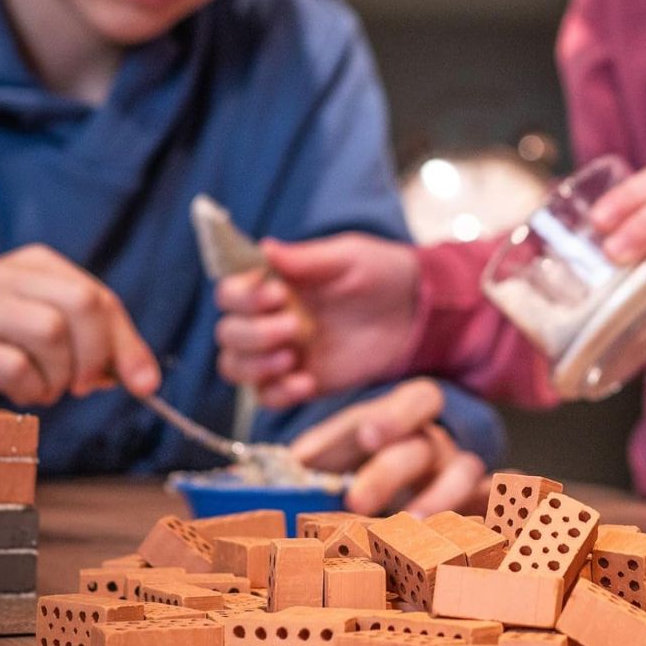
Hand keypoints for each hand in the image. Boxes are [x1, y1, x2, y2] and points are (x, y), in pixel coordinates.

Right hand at [0, 245, 159, 406]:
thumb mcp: (34, 316)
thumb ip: (85, 338)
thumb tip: (137, 375)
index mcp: (37, 265)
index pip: (101, 298)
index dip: (128, 345)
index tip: (145, 382)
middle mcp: (11, 278)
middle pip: (83, 304)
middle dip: (97, 354)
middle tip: (85, 384)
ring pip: (51, 332)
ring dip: (61, 374)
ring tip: (47, 387)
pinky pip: (15, 367)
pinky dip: (31, 389)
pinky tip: (24, 392)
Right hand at [215, 233, 418, 407]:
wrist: (417, 312)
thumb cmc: (381, 273)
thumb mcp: (347, 257)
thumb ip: (306, 258)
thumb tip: (264, 248)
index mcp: (273, 284)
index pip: (230, 293)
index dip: (242, 297)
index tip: (276, 295)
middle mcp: (269, 318)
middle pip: (227, 334)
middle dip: (252, 333)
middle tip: (293, 327)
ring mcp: (282, 352)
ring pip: (235, 368)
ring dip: (255, 366)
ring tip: (291, 358)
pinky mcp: (301, 382)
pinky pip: (268, 397)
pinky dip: (279, 393)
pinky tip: (307, 382)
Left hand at [289, 379, 489, 517]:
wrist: (410, 468)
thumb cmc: (370, 454)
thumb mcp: (346, 443)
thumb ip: (324, 450)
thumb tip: (291, 465)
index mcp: (409, 416)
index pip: (415, 400)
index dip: (395, 416)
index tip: (368, 436)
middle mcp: (438, 441)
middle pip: (425, 445)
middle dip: (390, 471)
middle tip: (356, 500)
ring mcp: (459, 475)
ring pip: (463, 476)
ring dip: (437, 499)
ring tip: (411, 526)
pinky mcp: (474, 507)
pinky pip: (489, 506)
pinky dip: (490, 513)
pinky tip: (484, 530)